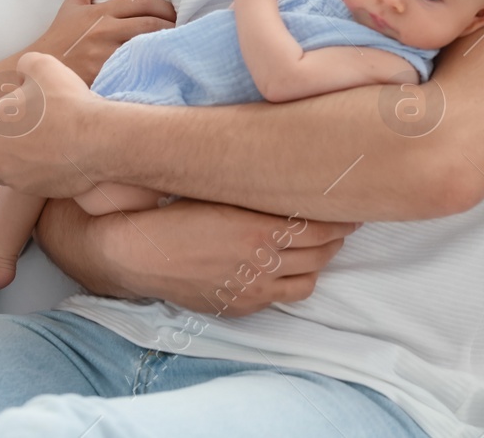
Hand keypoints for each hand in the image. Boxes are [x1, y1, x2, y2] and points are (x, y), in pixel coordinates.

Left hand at [0, 50, 104, 196]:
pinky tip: (36, 169)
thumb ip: (24, 66)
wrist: (96, 140)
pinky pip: (23, 183)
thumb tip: (22, 74)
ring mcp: (13, 176)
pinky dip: (25, 176)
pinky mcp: (33, 190)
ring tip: (0, 168)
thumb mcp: (42, 67)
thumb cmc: (67, 101)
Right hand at [32, 0, 175, 85]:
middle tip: (185, 30)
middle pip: (151, 24)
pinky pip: (137, 70)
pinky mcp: (106, 76)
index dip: (165, 5)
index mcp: (101, 12)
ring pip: (147, 47)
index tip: (175, 12)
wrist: (41, 69)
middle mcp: (105, 31)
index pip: (142, 1)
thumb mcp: (73, 3)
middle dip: (173, 26)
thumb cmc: (60, 36)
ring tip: (181, 47)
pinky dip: (153, 68)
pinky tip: (165, 68)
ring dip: (166, 46)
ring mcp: (106, 55)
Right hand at [79, 198, 358, 317]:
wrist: (136, 252)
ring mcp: (254, 289)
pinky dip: (292, 282)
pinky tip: (287, 267)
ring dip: (318, 261)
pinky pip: (283, 298)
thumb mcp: (219, 191)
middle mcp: (263, 261)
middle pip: (322, 251)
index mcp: (260, 227)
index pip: (321, 225)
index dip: (339, 216)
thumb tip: (288, 177)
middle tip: (340, 221)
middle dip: (335, 236)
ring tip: (317, 245)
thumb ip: (257, 191)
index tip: (347, 204)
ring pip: (310, 279)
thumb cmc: (173, 213)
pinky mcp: (242, 306)